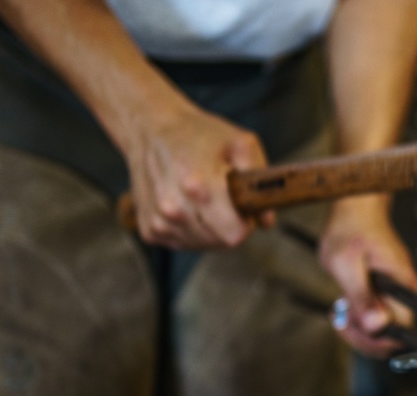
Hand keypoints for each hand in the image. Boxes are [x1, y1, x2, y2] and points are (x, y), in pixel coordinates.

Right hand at [123, 103, 274, 248]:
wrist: (150, 130)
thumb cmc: (198, 134)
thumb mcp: (241, 143)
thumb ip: (260, 179)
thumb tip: (266, 219)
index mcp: (200, 186)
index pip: (235, 234)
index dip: (246, 222)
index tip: (243, 205)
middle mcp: (175, 209)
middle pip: (222, 241)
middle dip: (230, 224)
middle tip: (224, 198)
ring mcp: (159, 222)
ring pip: (203, 244)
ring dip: (210, 228)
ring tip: (204, 198)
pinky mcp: (149, 230)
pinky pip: (183, 242)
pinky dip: (190, 229)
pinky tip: (187, 204)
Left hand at [319, 195, 416, 357]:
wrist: (356, 210)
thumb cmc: (351, 230)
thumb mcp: (347, 264)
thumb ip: (362, 296)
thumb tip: (378, 326)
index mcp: (402, 287)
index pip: (402, 331)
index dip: (376, 338)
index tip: (351, 325)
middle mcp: (405, 294)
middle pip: (393, 337)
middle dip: (363, 336)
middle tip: (341, 317)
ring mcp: (397, 294)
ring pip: (383, 330)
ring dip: (358, 328)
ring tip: (341, 307)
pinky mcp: (388, 294)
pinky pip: (378, 319)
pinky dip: (359, 318)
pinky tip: (346, 303)